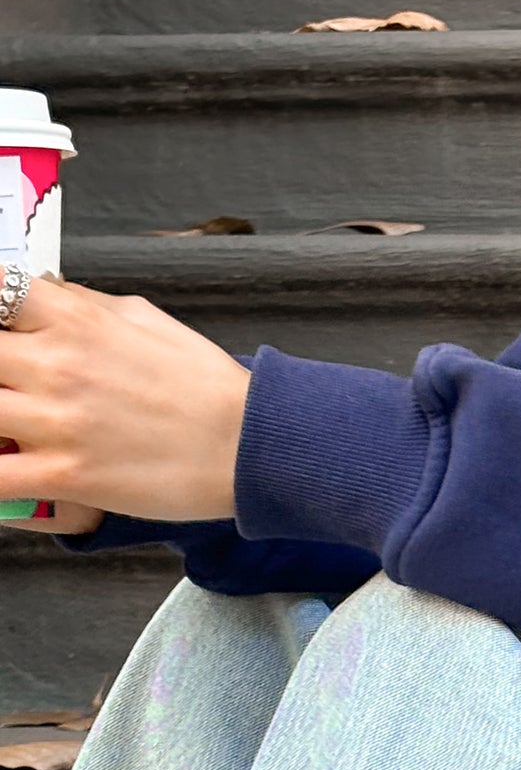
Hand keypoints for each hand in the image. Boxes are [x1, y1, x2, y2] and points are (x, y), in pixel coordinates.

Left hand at [0, 275, 249, 527]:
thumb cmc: (205, 385)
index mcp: (73, 320)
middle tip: (9, 388)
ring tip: (11, 430)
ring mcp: (57, 422)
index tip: (0, 329)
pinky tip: (6, 469)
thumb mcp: (143, 317)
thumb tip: (45, 294)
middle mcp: (56, 365)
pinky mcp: (67, 475)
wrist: (248, 444)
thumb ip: (82, 304)